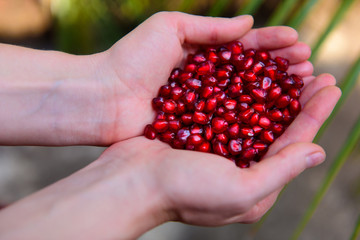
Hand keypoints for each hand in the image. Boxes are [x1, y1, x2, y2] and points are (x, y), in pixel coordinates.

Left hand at [96, 11, 314, 143]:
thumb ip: (209, 28)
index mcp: (200, 54)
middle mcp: (206, 82)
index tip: (297, 41)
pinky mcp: (197, 130)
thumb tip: (248, 23)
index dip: (270, 44)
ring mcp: (203, 107)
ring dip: (275, 92)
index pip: (242, 48)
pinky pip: (230, 122)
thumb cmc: (130, 59)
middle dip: (280, 67)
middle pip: (250, 73)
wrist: (102, 99)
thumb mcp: (168, 28)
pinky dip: (254, 117)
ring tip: (304, 84)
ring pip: (246, 98)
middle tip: (309, 65)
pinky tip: (278, 114)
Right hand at [102, 72, 338, 227]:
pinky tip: (251, 70)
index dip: (313, 114)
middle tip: (315, 71)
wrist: (130, 182)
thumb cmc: (184, 191)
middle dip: (297, 99)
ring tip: (289, 66)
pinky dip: (241, 89)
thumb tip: (317, 152)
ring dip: (272, 89)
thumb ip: (281, 171)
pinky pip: (227, 107)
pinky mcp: (200, 131)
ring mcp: (219, 147)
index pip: (293, 144)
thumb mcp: (241, 190)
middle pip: (276, 126)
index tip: (329, 87)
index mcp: (256, 185)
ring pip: (253, 113)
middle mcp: (241, 166)